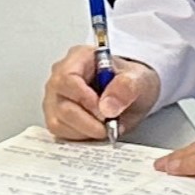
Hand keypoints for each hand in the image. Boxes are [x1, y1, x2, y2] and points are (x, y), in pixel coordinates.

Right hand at [42, 45, 157, 139]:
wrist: (132, 94)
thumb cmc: (130, 81)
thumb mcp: (139, 79)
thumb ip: (126, 87)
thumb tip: (107, 106)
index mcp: (79, 58)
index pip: (68, 78)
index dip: (84, 99)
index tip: (105, 113)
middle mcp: (61, 77)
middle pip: (61, 102)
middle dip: (88, 120)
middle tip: (109, 124)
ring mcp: (56, 98)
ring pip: (58, 121)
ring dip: (85, 130)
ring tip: (106, 126)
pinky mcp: (56, 116)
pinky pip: (60, 132)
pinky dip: (80, 136)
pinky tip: (96, 129)